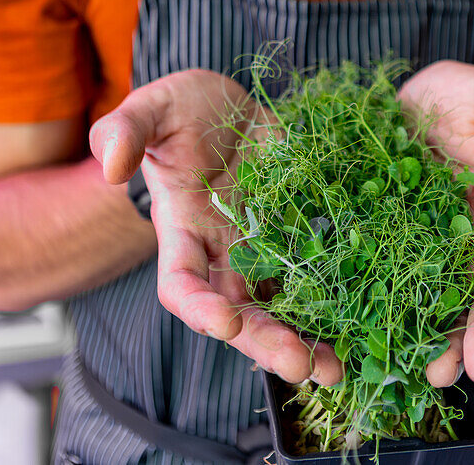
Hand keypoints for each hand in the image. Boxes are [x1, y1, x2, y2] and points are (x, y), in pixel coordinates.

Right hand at [89, 69, 342, 385]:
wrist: (226, 104)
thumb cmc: (179, 110)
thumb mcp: (150, 109)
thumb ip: (124, 132)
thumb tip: (111, 167)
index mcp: (181, 230)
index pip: (181, 284)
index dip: (199, 308)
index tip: (223, 322)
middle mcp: (220, 250)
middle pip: (237, 312)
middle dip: (265, 342)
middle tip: (300, 366)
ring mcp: (260, 244)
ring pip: (279, 304)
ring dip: (305, 339)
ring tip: (334, 368)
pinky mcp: (295, 229)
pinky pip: (316, 271)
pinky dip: (337, 298)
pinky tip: (362, 318)